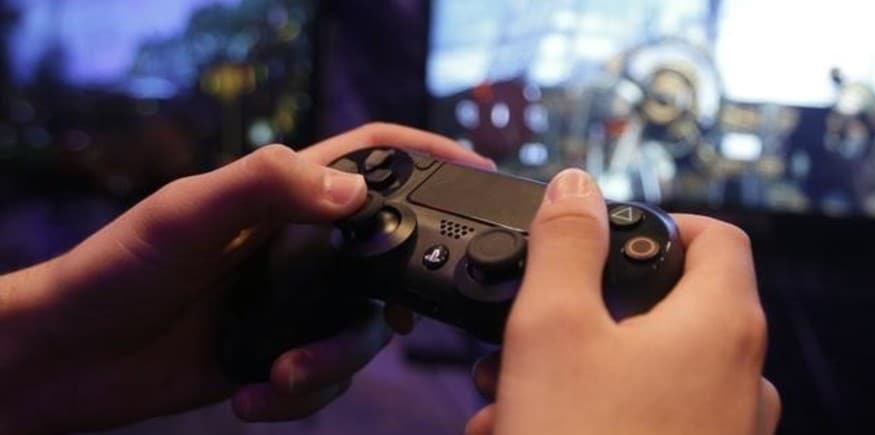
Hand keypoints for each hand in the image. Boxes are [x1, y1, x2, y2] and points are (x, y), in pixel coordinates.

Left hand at [0, 123, 493, 433]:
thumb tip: (354, 195)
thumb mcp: (190, 212)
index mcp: (282, 194)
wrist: (73, 356)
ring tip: (280, 377)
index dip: (429, 155)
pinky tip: (254, 395)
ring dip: (332, 365)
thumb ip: (270, 187)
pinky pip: (324, 378)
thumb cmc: (117, 268)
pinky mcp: (279, 351)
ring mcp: (292, 301)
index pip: (372, 157)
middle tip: (392, 324)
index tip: (479, 172)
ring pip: (361, 332)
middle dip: (390, 300)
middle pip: (387, 257)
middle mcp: (297, 244)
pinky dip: (300, 396)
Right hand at [465, 169, 779, 434]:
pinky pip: (647, 422)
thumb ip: (566, 245)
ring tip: (512, 396)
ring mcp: (725, 431)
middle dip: (587, 314)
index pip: (716, 237)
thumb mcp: (554, 330)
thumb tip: (578, 186)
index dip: (661, 223)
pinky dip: (593, 414)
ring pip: (645, 373)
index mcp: (721, 325)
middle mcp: (739, 378)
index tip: (609, 237)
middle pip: (669, 309)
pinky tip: (531, 433)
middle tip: (529, 332)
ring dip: (577, 371)